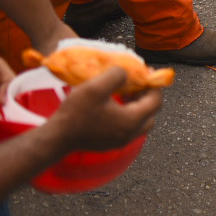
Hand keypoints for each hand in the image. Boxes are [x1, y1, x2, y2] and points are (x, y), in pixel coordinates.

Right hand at [47, 68, 163, 152]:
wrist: (59, 137)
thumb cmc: (77, 112)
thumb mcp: (96, 87)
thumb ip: (117, 75)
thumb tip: (127, 73)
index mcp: (131, 120)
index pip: (156, 101)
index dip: (153, 85)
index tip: (144, 72)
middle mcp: (130, 133)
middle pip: (152, 114)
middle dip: (147, 96)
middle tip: (136, 84)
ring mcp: (121, 141)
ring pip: (141, 122)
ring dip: (138, 106)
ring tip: (126, 92)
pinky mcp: (112, 143)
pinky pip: (130, 128)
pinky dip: (129, 115)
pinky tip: (114, 104)